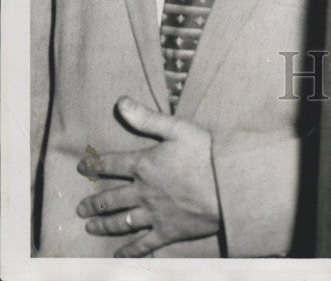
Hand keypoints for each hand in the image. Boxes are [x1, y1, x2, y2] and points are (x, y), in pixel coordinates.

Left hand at [76, 96, 220, 256]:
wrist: (225, 185)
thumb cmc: (204, 152)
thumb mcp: (176, 128)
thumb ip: (146, 118)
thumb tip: (120, 102)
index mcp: (143, 165)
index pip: (111, 164)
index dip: (94, 165)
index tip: (81, 167)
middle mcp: (142, 191)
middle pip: (111, 198)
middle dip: (93, 203)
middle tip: (80, 208)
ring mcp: (153, 214)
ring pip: (121, 222)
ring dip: (103, 225)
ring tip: (91, 227)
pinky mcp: (166, 231)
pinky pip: (143, 244)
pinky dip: (129, 250)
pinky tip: (119, 254)